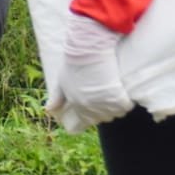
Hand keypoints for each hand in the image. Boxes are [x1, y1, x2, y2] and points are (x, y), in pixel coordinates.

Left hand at [46, 14, 132, 131]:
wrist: (88, 51)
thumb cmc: (73, 64)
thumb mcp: (61, 81)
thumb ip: (57, 98)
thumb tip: (48, 110)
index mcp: (75, 104)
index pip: (84, 123)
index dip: (88, 118)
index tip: (93, 112)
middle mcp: (89, 107)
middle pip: (101, 119)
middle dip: (103, 111)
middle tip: (104, 99)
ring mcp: (103, 103)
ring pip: (114, 114)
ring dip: (115, 107)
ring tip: (113, 94)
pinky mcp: (117, 97)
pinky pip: (125, 107)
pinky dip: (125, 102)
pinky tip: (122, 93)